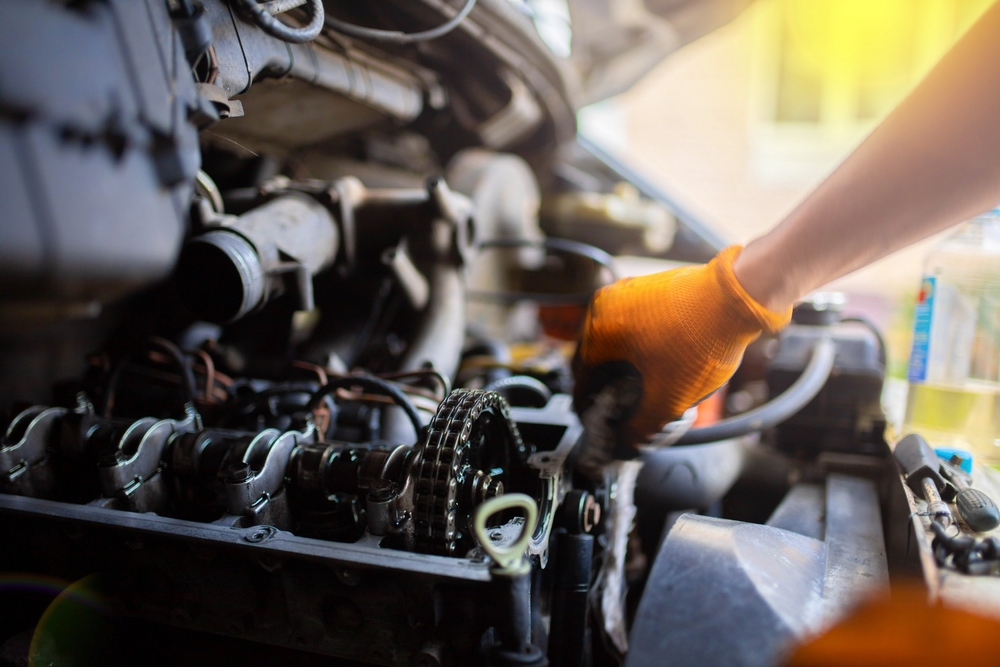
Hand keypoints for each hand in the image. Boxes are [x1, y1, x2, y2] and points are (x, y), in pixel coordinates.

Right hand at [572, 246, 790, 448]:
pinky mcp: (646, 286)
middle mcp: (604, 305)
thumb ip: (641, 428)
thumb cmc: (701, 338)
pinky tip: (655, 360)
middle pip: (594, 357)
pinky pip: (630, 322)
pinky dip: (635, 344)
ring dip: (620, 364)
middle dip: (604, 385)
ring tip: (638, 386)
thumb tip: (627, 445)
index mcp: (598, 331)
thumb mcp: (668, 397)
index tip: (598, 423)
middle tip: (617, 408)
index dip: (589, 408)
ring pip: (612, 338)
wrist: (737, 296)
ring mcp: (625, 291)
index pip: (582, 379)